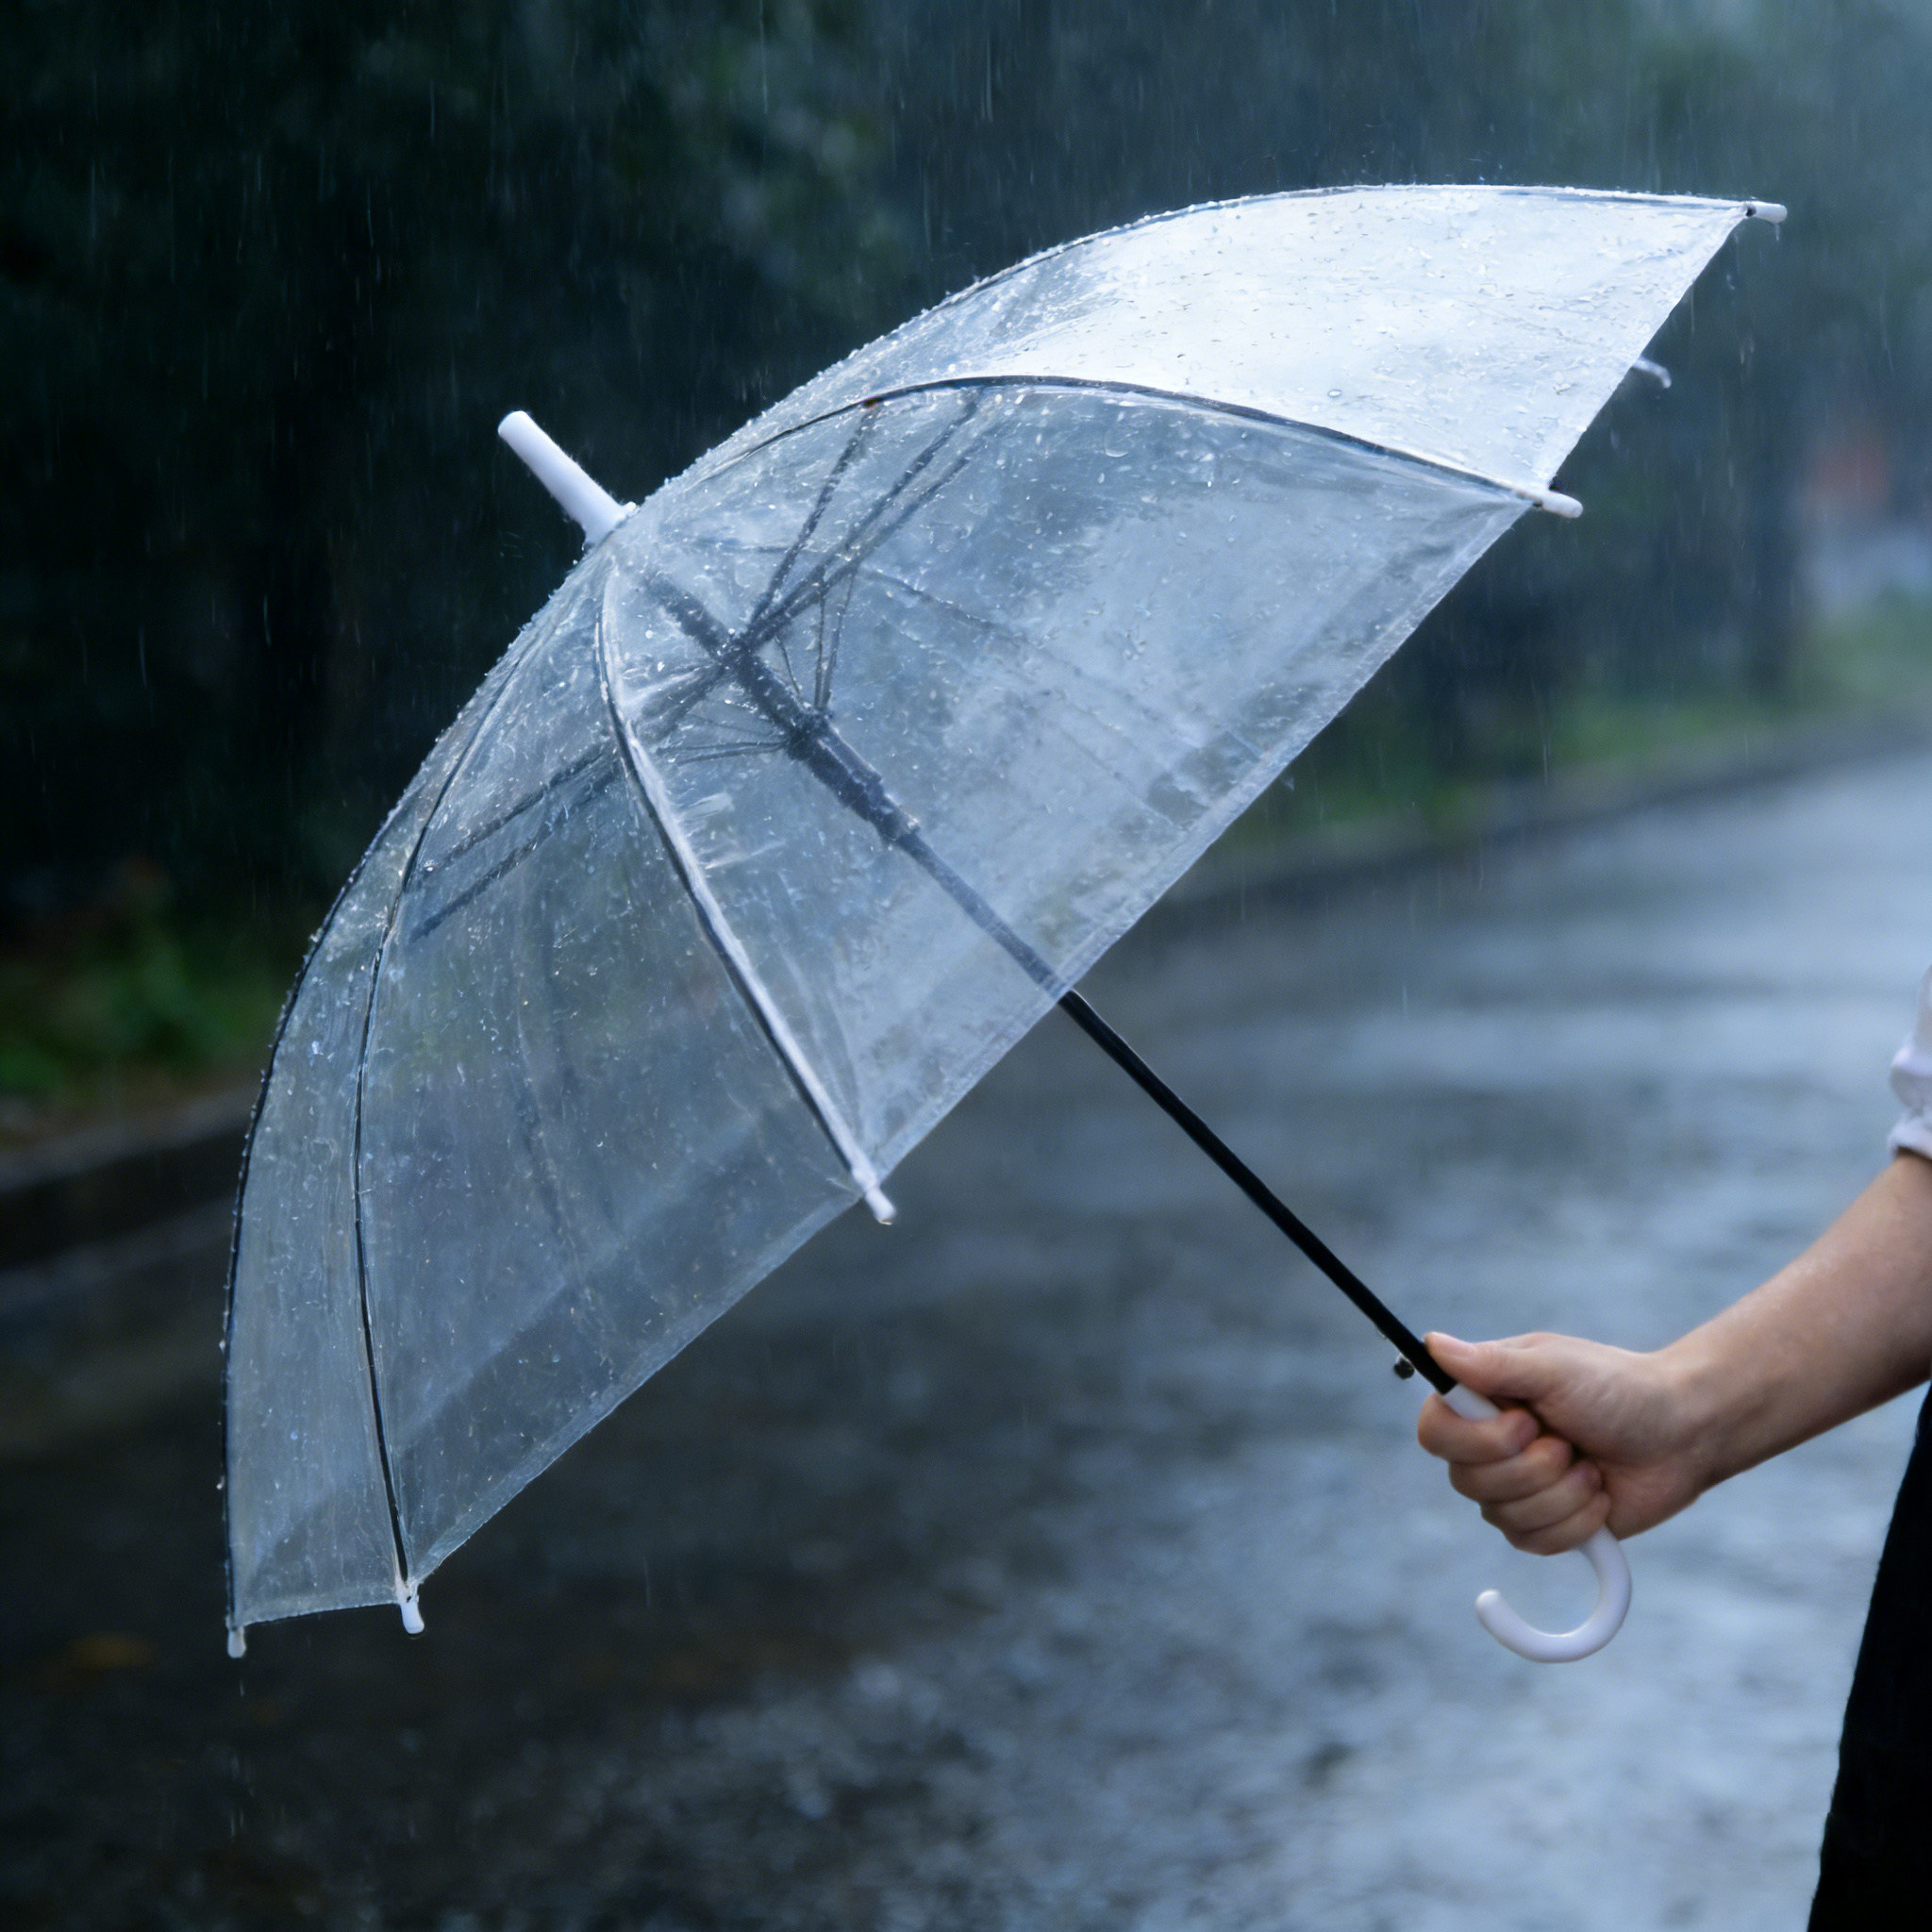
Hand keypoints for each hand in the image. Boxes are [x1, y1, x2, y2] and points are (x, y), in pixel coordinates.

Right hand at [1417, 1330, 1708, 1554]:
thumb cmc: (1619, 1388)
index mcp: (1483, 1400)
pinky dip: (1576, 1523)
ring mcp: (1517, 1489)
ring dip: (1560, 1494)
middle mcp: (1490, 1446)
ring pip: (1504, 1517)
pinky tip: (1598, 1496)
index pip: (1434, 1431)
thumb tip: (1430, 1343)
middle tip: (1568, 1442)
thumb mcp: (1555, 1368)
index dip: (1471, 1440)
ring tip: (1590, 1467)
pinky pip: (1535, 1543)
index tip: (1523, 1423)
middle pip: (1467, 1482)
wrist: (1683, 1433)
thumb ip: (1492, 1364)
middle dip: (1531, 1469)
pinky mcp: (1547, 1525)